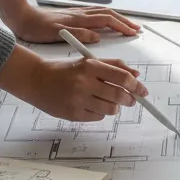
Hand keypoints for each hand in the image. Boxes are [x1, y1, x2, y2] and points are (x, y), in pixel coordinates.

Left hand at [6, 4, 141, 44]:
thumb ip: (78, 35)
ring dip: (118, 18)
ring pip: (103, 13)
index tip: (133, 33)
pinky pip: (96, 14)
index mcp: (80, 19)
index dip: (122, 26)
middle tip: (136, 29)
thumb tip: (97, 37)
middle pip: (109, 14)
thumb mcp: (56, 34)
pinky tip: (107, 22)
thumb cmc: (37, 28)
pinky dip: (107, 17)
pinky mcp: (73, 15)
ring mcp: (78, 13)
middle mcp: (81, 14)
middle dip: (124, 21)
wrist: (22, 17)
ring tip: (127, 25)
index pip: (107, 20)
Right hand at [31, 57, 148, 121]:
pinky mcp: (73, 114)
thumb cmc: (65, 70)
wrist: (36, 80)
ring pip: (110, 109)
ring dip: (114, 106)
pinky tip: (91, 105)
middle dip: (129, 99)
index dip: (136, 86)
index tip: (142, 91)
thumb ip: (113, 66)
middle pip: (119, 95)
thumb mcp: (88, 62)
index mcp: (90, 66)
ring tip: (107, 101)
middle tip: (131, 100)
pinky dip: (100, 112)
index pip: (122, 77)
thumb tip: (135, 75)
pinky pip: (97, 117)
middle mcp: (84, 82)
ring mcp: (78, 100)